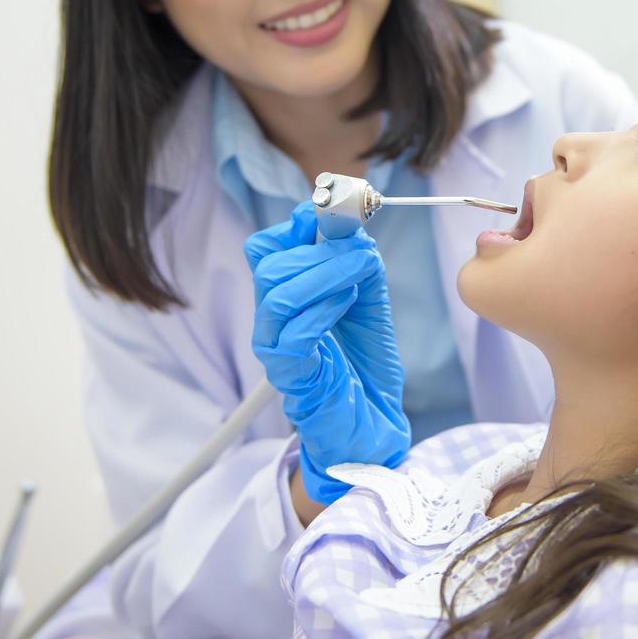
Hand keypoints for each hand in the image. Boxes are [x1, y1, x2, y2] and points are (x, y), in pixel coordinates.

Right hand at [244, 202, 410, 503]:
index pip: (265, 248)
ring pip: (277, 294)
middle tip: (360, 250)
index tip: (333, 214)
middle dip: (318, 247)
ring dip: (324, 272)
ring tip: (360, 272)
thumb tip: (353, 227)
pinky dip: (323, 309)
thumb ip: (358, 264)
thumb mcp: (368, 301)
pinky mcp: (290, 375)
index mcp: (286, 296)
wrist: (371, 424)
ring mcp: (275, 348)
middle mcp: (272, 319)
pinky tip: (347, 303)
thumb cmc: (364, 365)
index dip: (295, 224)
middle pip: (268, 264)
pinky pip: (293, 334)